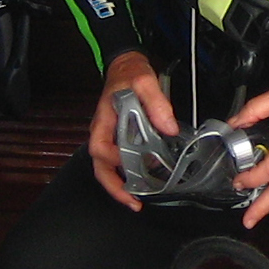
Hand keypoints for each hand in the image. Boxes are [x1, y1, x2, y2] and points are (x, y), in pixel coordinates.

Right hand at [87, 50, 176, 211]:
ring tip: (137, 200)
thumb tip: (169, 128)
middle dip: (114, 187)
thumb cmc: (129, 73)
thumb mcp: (144, 81)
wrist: (125, 65)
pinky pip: (119, 160)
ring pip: (108, 167)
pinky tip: (143, 181)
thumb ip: (156, 103)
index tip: (131, 166)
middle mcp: (104, 132)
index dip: (113, 161)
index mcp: (104, 120)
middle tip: (132, 202)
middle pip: (100, 166)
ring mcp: (110, 136)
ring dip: (120, 185)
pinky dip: (128, 174)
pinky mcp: (120, 138)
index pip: (100, 148)